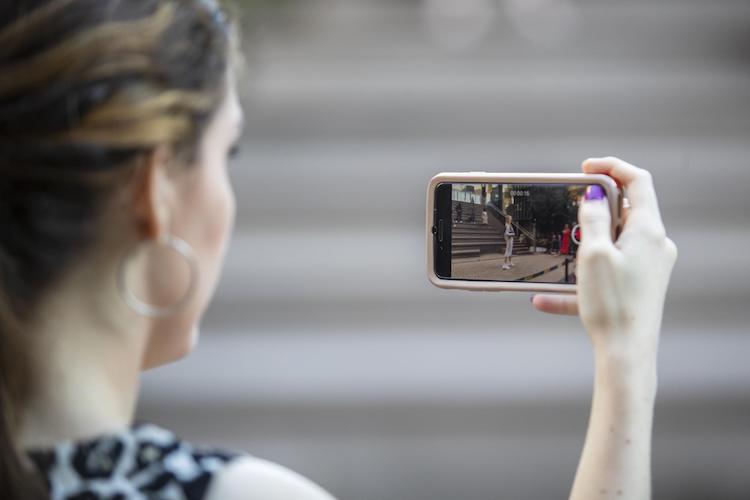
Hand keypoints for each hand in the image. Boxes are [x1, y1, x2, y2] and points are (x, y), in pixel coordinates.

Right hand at [532, 157, 677, 356]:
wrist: (627, 354)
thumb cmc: (612, 305)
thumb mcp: (594, 254)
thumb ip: (592, 219)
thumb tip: (594, 196)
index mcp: (648, 231)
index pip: (638, 181)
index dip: (612, 167)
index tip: (585, 167)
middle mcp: (653, 245)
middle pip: (625, 211)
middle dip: (594, 208)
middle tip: (569, 209)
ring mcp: (647, 267)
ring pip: (611, 243)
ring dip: (582, 246)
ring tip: (559, 255)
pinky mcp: (637, 286)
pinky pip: (605, 273)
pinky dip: (578, 280)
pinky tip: (545, 300)